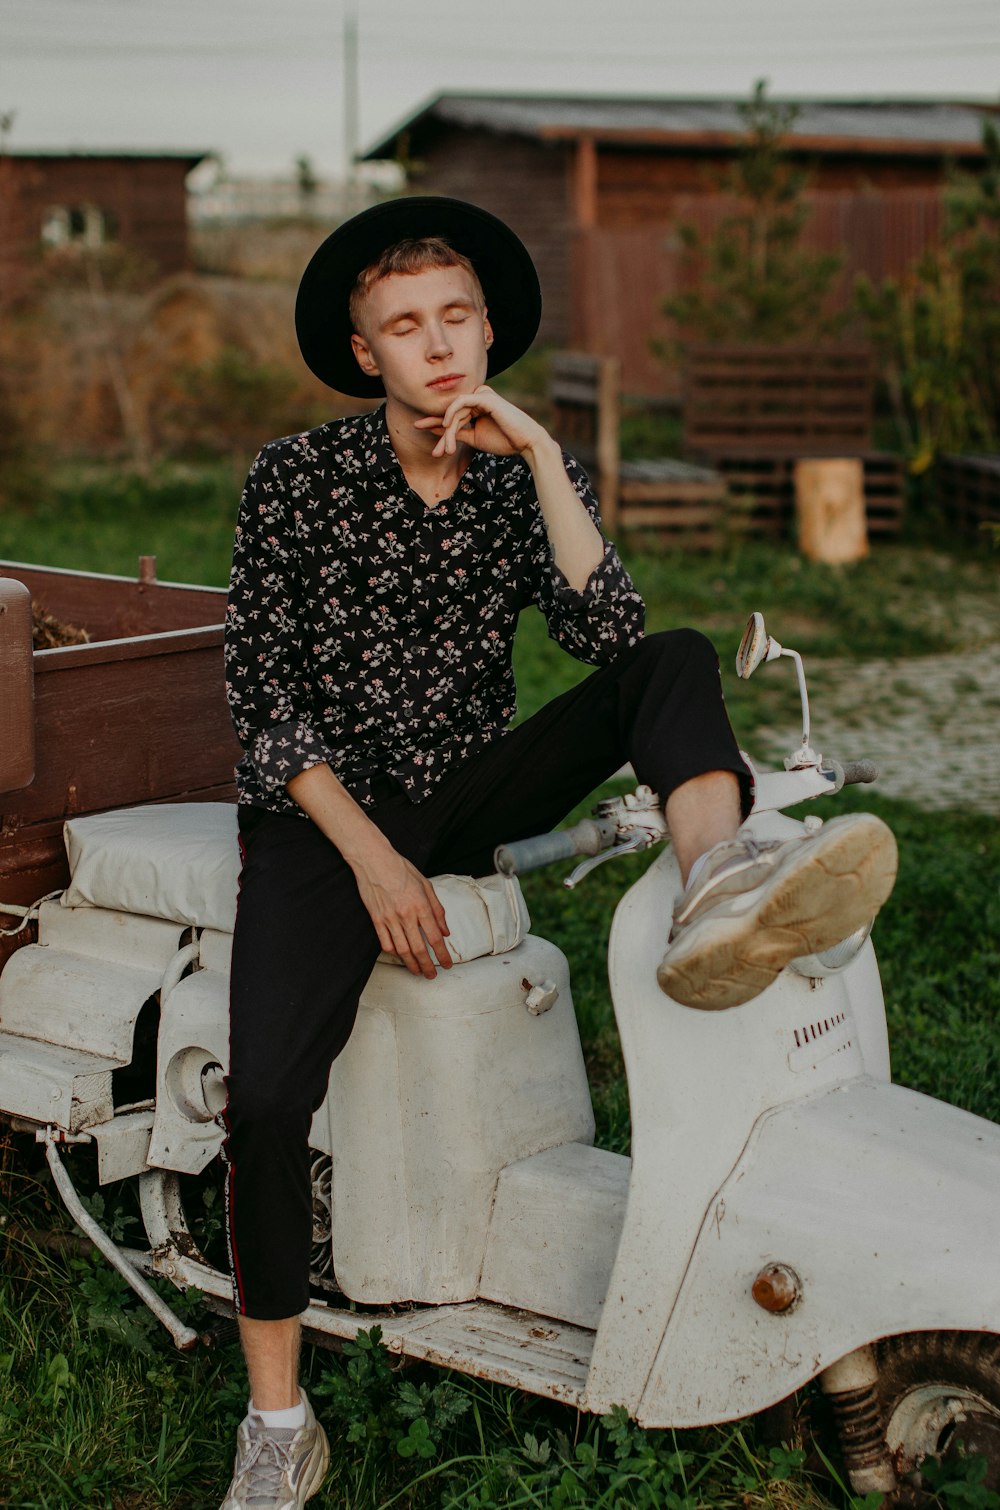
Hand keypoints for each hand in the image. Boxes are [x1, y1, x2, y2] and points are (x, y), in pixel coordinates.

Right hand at [352, 844, 451, 978]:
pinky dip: (394, 953)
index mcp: (421, 905)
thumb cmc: (401, 869)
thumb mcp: (426, 884)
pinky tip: (400, 957)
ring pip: (402, 950)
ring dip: (411, 964)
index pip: (435, 937)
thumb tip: (445, 931)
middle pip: (419, 948)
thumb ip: (437, 909)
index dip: (443, 954)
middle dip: (428, 966)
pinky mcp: (376, 919)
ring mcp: (389, 919)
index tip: (448, 964)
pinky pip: (385, 942)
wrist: (374, 860)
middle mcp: (406, 915)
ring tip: (417, 972)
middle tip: (432, 976)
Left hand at [414, 385, 553, 461]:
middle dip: (441, 433)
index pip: (452, 413)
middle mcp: (478, 397)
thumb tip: (437, 428)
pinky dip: (452, 412)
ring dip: (448, 432)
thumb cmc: (504, 441)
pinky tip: (447, 425)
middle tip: (435, 453)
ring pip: (455, 411)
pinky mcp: (485, 396)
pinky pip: (462, 402)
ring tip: (447, 450)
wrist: (526, 443)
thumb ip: (456, 432)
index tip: (418, 426)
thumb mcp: (474, 438)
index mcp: (476, 407)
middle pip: (451, 413)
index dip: (434, 421)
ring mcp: (482, 395)